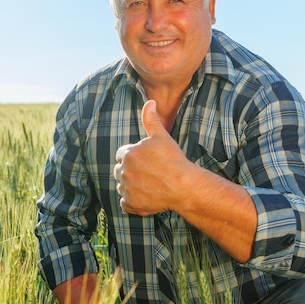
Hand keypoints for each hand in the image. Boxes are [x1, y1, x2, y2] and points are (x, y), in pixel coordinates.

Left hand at [113, 100, 190, 215]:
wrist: (184, 186)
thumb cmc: (174, 160)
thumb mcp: (162, 137)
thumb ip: (151, 120)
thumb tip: (150, 102)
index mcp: (128, 153)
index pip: (122, 154)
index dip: (135, 157)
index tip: (148, 161)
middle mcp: (123, 171)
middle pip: (120, 170)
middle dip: (132, 172)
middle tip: (151, 174)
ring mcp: (126, 189)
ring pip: (122, 186)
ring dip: (132, 186)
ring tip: (151, 185)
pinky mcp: (130, 204)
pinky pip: (125, 203)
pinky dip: (133, 201)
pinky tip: (148, 196)